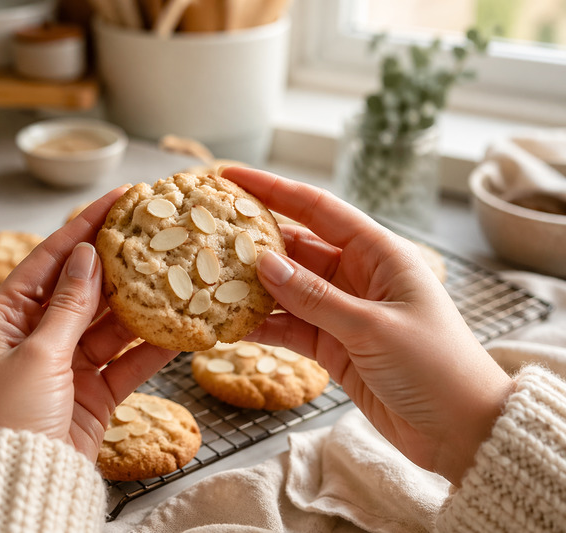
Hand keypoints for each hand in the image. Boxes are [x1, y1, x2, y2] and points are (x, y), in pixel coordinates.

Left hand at [0, 186, 178, 461]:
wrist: (16, 486)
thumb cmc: (8, 418)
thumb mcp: (37, 354)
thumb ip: (69, 306)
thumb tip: (86, 254)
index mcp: (5, 317)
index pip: (50, 260)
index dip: (83, 227)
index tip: (117, 199)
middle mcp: (35, 335)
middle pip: (83, 288)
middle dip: (118, 262)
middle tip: (155, 232)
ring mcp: (66, 363)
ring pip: (110, 323)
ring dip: (140, 303)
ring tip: (174, 274)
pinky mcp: (92, 391)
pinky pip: (125, 361)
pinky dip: (150, 347)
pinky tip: (180, 328)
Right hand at [222, 167, 512, 485]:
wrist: (461, 430)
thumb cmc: (435, 366)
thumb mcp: (372, 327)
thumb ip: (314, 297)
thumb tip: (263, 262)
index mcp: (379, 254)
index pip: (318, 209)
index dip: (274, 190)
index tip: (231, 177)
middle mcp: (358, 276)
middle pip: (296, 247)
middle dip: (253, 240)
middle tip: (206, 232)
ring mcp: (343, 311)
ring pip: (287, 289)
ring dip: (252, 287)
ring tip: (208, 279)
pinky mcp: (333, 346)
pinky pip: (289, 327)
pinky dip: (262, 326)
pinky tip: (230, 323)